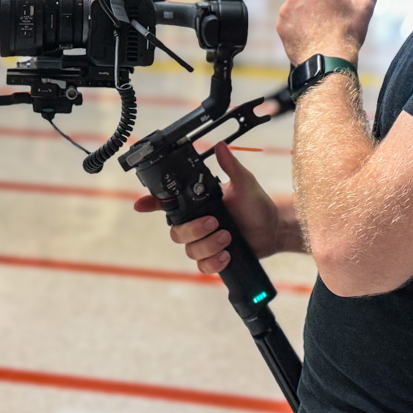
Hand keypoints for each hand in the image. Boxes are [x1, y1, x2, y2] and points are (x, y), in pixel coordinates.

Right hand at [134, 144, 282, 272]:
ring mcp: (203, 241)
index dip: (150, 204)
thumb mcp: (244, 183)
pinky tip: (227, 255)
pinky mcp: (213, 258)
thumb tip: (221, 146)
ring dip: (208, 244)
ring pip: (189, 249)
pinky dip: (213, 261)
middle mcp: (197, 222)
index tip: (140, 205)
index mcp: (198, 203)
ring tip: (228, 236)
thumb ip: (231, 166)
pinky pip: (202, 266)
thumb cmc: (256, 204)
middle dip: (194, 229)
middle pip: (176, 231)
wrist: (272, 229)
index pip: (168, 203)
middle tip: (215, 222)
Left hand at [276, 0, 377, 65]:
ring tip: (319, 25)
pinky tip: (310, 34)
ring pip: (297, 4)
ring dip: (306, 10)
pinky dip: (297, 24)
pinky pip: (290, 20)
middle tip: (328, 11)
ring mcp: (286, 10)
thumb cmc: (346, 34)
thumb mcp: (365, 9)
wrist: (328, 61)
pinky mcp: (281, 26)